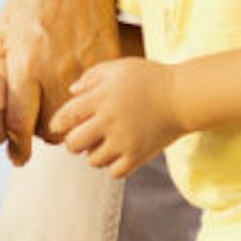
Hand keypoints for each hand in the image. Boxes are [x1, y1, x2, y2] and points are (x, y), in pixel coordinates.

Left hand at [0, 0, 121, 166]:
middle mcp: (54, 68)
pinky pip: (99, 97)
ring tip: (58, 108)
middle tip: (38, 125)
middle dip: (43, 133)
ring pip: (78, 116)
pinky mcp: (107, 59)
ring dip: (68, 120)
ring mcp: (84, 64)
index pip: (19, 121)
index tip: (19, 159)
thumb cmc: (30, 1)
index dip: (18, 147)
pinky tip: (81, 92)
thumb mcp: (1, 33)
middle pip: (51, 127)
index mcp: (24, 63)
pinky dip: (91, 102)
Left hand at [46, 58, 183, 179]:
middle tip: (82, 137)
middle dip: (73, 141)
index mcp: (101, 98)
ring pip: (92, 161)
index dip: (58, 124)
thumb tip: (72, 92)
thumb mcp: (119, 68)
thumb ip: (92, 77)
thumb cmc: (150, 79)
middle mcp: (109, 121)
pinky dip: (112, 166)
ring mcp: (124, 141)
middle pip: (73, 144)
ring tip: (104, 143)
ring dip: (94, 154)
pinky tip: (118, 153)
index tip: (60, 126)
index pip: (66, 117)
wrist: (182, 96)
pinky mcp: (139, 156)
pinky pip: (114, 172)